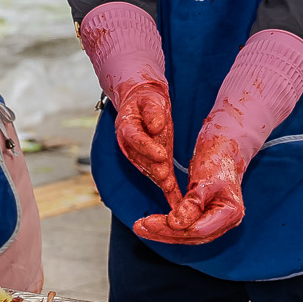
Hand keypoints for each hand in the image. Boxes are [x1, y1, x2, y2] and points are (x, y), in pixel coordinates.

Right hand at [111, 78, 178, 207]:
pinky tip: (176, 202)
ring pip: (149, 169)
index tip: (161, 155)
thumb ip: (152, 111)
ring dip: (160, 180)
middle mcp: (129, 145)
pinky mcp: (152, 162)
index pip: (135, 139)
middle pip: (141, 158)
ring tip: (170, 189)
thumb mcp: (150, 99)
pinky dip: (168, 190)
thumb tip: (156, 126)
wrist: (143, 103)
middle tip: (165, 177)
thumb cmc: (146, 100)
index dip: (147, 148)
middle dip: (153, 168)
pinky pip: (159, 176)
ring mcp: (139, 156)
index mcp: (126, 127)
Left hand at [132, 134, 246, 244]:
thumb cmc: (217, 159)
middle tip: (139, 227)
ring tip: (140, 227)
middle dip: (164, 232)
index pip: (199, 230)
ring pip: (186, 234)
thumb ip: (193, 204)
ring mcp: (215, 221)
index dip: (174, 228)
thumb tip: (176, 224)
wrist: (223, 149)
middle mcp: (225, 222)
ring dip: (162, 232)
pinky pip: (185, 226)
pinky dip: (167, 226)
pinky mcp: (204, 217)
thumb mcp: (205, 179)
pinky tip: (150, 225)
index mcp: (231, 213)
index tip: (151, 221)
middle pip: (191, 236)